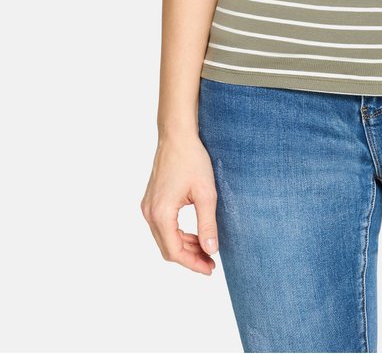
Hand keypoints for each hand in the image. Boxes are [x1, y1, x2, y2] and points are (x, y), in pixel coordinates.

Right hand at [140, 133, 219, 275]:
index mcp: (161, 213)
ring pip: (164, 239)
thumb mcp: (205, 193)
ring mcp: (148, 207)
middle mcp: (149, 213)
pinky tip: (194, 234)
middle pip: (167, 248)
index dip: (193, 264)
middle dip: (189, 258)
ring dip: (184, 247)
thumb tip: (211, 250)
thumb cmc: (192, 160)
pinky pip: (162, 227)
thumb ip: (207, 224)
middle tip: (211, 263)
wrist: (177, 136)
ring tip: (205, 250)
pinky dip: (177, 235)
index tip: (210, 268)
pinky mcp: (151, 201)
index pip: (175, 251)